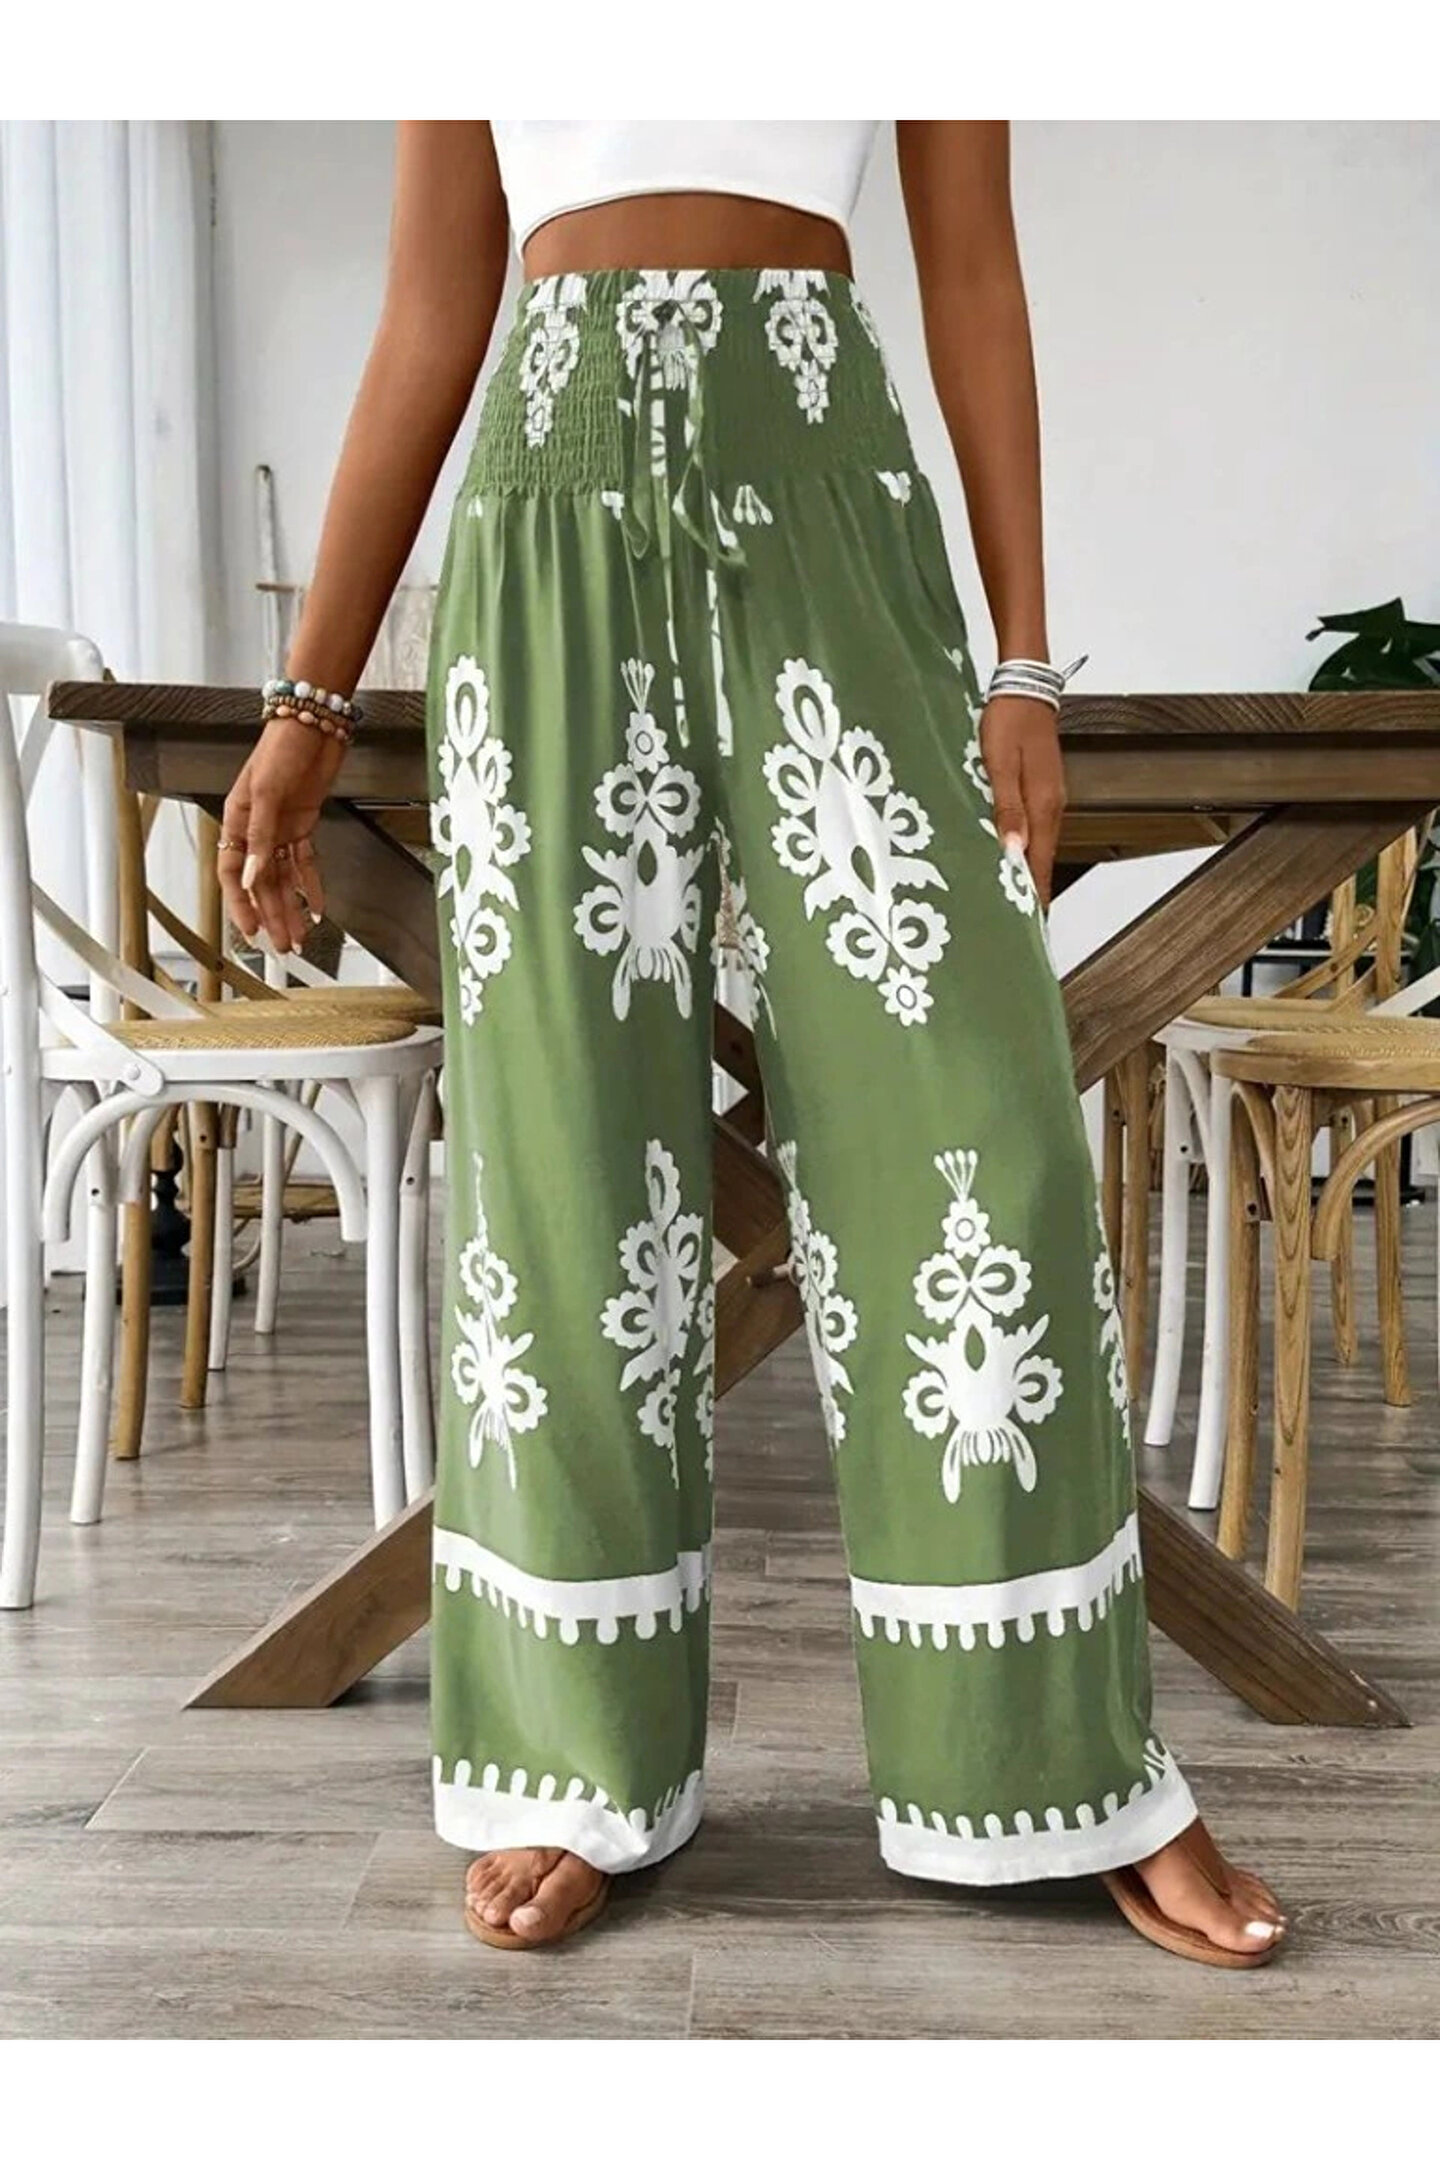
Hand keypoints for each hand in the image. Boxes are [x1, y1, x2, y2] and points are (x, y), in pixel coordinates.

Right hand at [218, 719, 348, 953]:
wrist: (314, 726)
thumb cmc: (281, 749)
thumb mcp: (265, 792)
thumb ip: (259, 837)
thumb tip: (250, 878)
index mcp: (236, 821)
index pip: (232, 873)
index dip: (240, 903)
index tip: (252, 930)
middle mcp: (256, 829)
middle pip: (261, 883)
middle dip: (272, 915)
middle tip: (283, 945)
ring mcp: (280, 828)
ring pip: (284, 878)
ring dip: (291, 907)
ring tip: (299, 936)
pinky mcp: (303, 824)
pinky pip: (305, 862)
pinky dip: (311, 885)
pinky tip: (316, 907)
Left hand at [980, 693, 1066, 911]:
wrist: (1025, 688)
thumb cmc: (1008, 721)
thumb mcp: (999, 764)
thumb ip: (1006, 808)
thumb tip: (1013, 850)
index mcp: (1043, 805)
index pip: (1040, 862)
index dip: (1035, 895)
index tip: (1031, 925)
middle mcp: (1052, 806)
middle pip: (1043, 859)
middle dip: (1032, 891)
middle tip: (1020, 923)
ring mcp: (1050, 798)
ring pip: (1041, 846)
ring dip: (1029, 871)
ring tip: (1015, 899)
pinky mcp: (1042, 790)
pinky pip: (1037, 829)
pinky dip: (1027, 849)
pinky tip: (1014, 857)